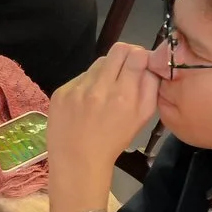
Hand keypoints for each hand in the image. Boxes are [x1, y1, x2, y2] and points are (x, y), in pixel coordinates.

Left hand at [43, 41, 159, 211]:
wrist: (78, 161)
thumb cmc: (114, 141)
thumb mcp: (143, 118)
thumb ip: (150, 87)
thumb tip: (149, 62)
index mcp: (124, 95)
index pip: (135, 54)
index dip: (140, 55)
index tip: (139, 64)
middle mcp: (99, 88)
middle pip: (117, 50)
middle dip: (125, 56)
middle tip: (124, 71)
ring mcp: (77, 89)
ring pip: (98, 63)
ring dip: (105, 72)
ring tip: (103, 92)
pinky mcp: (61, 92)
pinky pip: (80, 77)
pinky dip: (86, 85)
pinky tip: (86, 103)